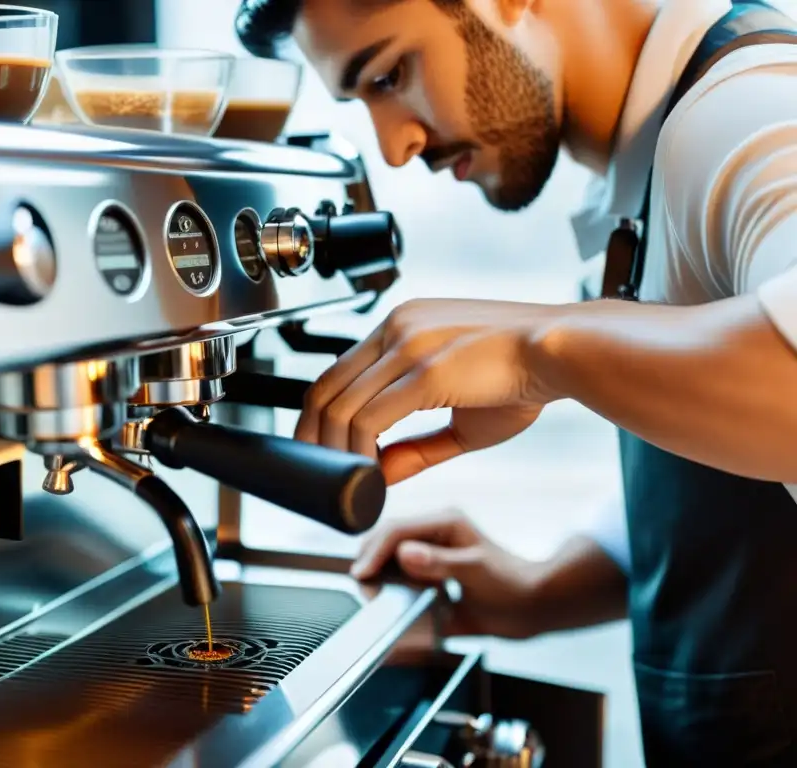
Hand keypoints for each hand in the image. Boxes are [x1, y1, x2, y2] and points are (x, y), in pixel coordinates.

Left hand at [294, 299, 565, 484]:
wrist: (566, 351)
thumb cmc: (524, 375)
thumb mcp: (459, 419)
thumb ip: (414, 447)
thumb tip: (378, 474)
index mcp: (401, 326)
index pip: (337, 373)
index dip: (319, 418)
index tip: (320, 451)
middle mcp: (396, 328)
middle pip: (325, 388)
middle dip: (311, 439)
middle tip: (316, 476)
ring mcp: (407, 347)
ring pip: (340, 406)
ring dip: (333, 453)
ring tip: (345, 483)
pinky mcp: (423, 371)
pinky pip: (368, 418)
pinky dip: (358, 452)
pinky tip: (366, 475)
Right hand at [351, 509, 547, 639]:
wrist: (536, 606)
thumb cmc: (515, 585)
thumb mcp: (476, 571)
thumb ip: (440, 563)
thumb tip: (404, 554)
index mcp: (444, 523)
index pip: (397, 529)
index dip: (375, 550)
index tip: (362, 573)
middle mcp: (435, 536)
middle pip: (387, 541)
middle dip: (372, 561)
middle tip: (366, 587)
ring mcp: (433, 556)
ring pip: (390, 559)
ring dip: (380, 576)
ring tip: (376, 595)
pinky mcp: (433, 576)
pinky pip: (403, 580)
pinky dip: (392, 591)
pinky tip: (391, 603)